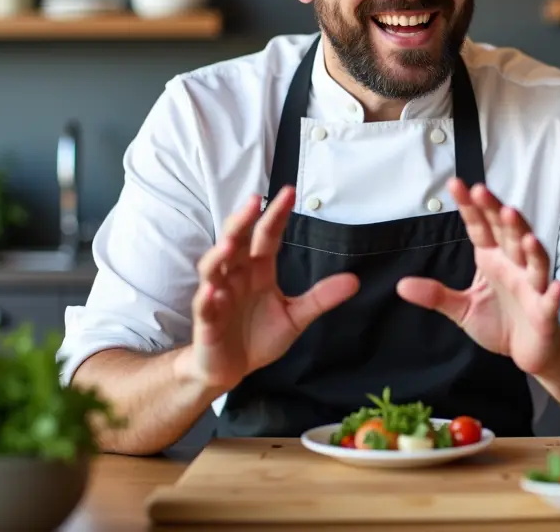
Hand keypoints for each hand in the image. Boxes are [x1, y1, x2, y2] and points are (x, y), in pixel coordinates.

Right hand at [175, 186, 358, 393]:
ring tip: (230, 244)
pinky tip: (214, 292)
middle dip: (241, 222)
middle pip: (236, 243)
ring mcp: (218, 297)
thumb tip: (355, 281)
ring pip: (213, 269)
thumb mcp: (295, 317)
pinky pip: (204, 308)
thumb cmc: (258, 336)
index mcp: (258, 271)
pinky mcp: (207, 322)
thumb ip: (320, 298)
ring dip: (219, 255)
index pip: (266, 237)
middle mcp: (235, 277)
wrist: (231, 369)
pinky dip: (208, 299)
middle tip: (252, 201)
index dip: (276, 215)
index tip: (289, 192)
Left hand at [397, 179, 559, 375]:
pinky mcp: (544, 312)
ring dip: (525, 241)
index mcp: (492, 259)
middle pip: (507, 234)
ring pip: (532, 260)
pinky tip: (556, 286)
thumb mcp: (462, 308)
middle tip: (481, 191)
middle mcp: (514, 266)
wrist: (528, 351)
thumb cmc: (499, 322)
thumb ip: (435, 295)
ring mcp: (532, 287)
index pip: (480, 228)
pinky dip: (554, 293)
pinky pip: (550, 301)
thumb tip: (401, 285)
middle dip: (496, 212)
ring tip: (516, 221)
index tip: (456, 184)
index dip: (470, 207)